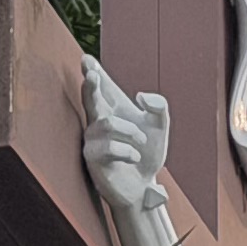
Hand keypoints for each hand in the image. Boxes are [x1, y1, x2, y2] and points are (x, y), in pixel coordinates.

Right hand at [80, 59, 172, 241]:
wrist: (144, 187)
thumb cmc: (147, 155)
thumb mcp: (160, 128)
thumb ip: (159, 107)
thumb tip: (141, 96)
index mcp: (116, 109)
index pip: (104, 86)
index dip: (94, 71)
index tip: (86, 58)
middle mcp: (100, 121)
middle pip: (91, 98)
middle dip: (91, 86)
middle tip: (91, 75)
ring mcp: (93, 139)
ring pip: (108, 123)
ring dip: (130, 132)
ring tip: (140, 143)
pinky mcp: (92, 157)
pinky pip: (108, 147)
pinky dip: (128, 151)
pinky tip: (134, 157)